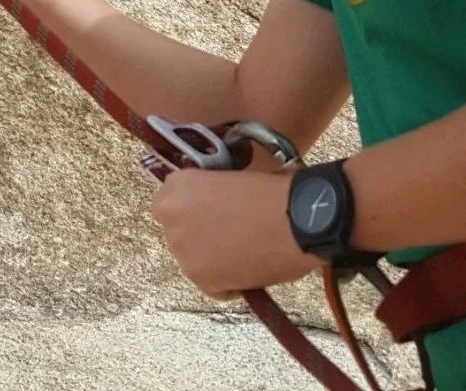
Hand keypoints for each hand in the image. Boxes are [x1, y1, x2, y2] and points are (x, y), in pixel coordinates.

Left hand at [151, 167, 320, 296]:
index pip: (168, 205)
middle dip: (200, 237)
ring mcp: (183, 250)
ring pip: (194, 261)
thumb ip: (208, 195)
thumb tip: (209, 211)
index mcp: (178, 186)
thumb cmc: (274, 194)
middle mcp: (171, 217)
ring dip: (213, 260)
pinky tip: (250, 269)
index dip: (190, 213)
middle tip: (231, 235)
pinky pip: (212, 286)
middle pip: (178, 234)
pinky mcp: (201, 279)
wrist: (298, 219)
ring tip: (247, 252)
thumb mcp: (230, 179)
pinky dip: (229, 284)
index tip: (208, 216)